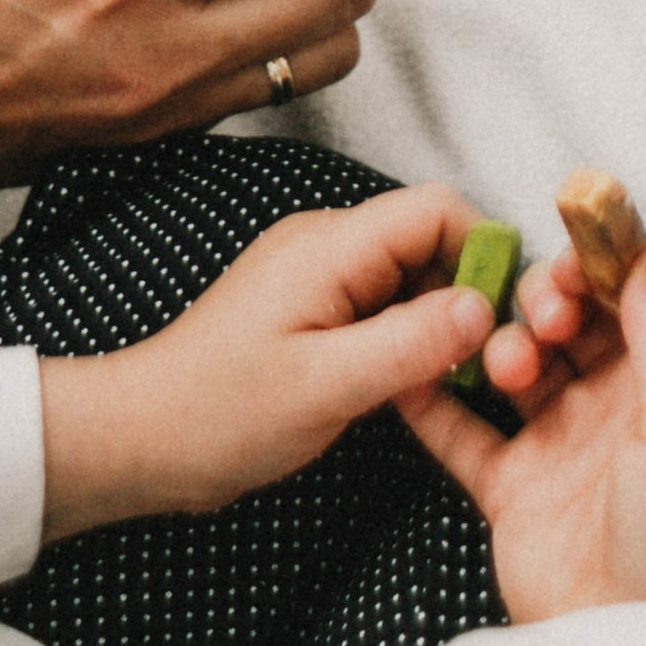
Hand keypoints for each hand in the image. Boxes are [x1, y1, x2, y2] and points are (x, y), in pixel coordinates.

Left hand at [40, 187, 496, 534]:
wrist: (143, 438)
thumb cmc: (216, 413)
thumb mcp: (326, 385)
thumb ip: (410, 344)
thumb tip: (485, 308)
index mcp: (329, 245)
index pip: (437, 208)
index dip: (483, 253)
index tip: (503, 319)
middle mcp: (327, 246)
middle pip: (433, 241)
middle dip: (468, 293)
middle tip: (482, 366)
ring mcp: (320, 277)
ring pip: (414, 278)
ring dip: (440, 324)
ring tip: (444, 383)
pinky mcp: (317, 311)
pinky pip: (387, 308)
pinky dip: (409, 341)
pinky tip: (408, 388)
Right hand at [393, 245, 645, 645]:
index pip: (637, 304)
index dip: (602, 269)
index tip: (570, 243)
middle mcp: (621, 415)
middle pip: (574, 328)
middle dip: (548, 302)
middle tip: (539, 314)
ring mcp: (563, 452)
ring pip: (520, 368)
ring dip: (504, 345)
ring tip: (505, 362)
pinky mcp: (514, 492)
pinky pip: (464, 432)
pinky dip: (436, 399)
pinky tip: (413, 368)